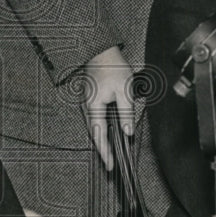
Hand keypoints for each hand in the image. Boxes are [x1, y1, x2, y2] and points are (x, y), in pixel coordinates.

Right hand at [81, 45, 134, 170]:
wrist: (101, 50)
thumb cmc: (112, 67)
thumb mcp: (124, 90)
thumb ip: (126, 113)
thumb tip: (128, 132)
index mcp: (94, 107)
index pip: (99, 136)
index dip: (105, 152)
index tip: (111, 166)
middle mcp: (88, 107)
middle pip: (94, 134)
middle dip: (102, 150)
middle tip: (111, 164)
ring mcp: (88, 103)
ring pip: (94, 127)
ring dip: (101, 140)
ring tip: (110, 153)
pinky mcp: (91, 98)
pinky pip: (95, 119)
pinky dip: (101, 129)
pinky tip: (108, 132)